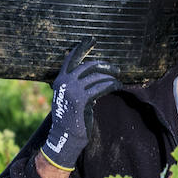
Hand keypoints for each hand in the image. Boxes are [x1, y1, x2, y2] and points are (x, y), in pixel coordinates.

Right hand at [39, 40, 120, 171]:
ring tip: (117, 81)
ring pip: (96, 77)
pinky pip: (101, 88)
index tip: (91, 39)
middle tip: (116, 68)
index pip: (70, 59)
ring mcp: (72, 90)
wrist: (64, 138)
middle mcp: (64, 83)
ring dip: (110, 78)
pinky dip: (111, 85)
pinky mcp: (82, 100)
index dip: (81, 48)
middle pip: (88, 66)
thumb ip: (79, 87)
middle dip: (104, 66)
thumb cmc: (70, 120)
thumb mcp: (71, 99)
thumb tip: (97, 79)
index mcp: (59, 80)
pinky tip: (118, 86)